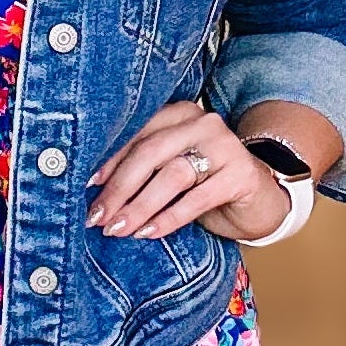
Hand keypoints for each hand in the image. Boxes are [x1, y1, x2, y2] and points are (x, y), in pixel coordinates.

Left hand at [87, 99, 291, 245]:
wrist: (259, 201)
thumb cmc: (205, 186)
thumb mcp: (171, 170)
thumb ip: (142, 169)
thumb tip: (94, 191)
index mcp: (179, 114)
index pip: (136, 134)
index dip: (108, 162)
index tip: (87, 189)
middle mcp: (202, 123)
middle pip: (149, 153)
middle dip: (119, 188)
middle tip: (98, 217)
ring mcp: (225, 147)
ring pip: (171, 175)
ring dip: (140, 205)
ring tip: (119, 229)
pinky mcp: (241, 175)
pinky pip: (197, 198)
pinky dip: (169, 217)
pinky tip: (149, 232)